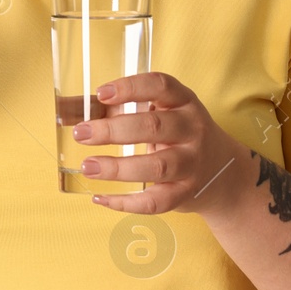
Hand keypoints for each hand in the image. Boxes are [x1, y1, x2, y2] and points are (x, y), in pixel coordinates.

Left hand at [74, 71, 249, 215]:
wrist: (223, 172)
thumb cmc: (179, 135)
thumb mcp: (163, 113)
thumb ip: (121, 109)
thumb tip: (67, 110)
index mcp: (184, 102)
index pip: (160, 86)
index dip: (131, 87)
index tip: (101, 93)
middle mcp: (192, 130)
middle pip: (153, 127)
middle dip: (113, 130)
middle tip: (81, 134)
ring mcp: (192, 163)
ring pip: (155, 166)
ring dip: (118, 168)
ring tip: (88, 166)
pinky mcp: (186, 193)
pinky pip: (156, 201)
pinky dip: (126, 203)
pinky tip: (100, 198)